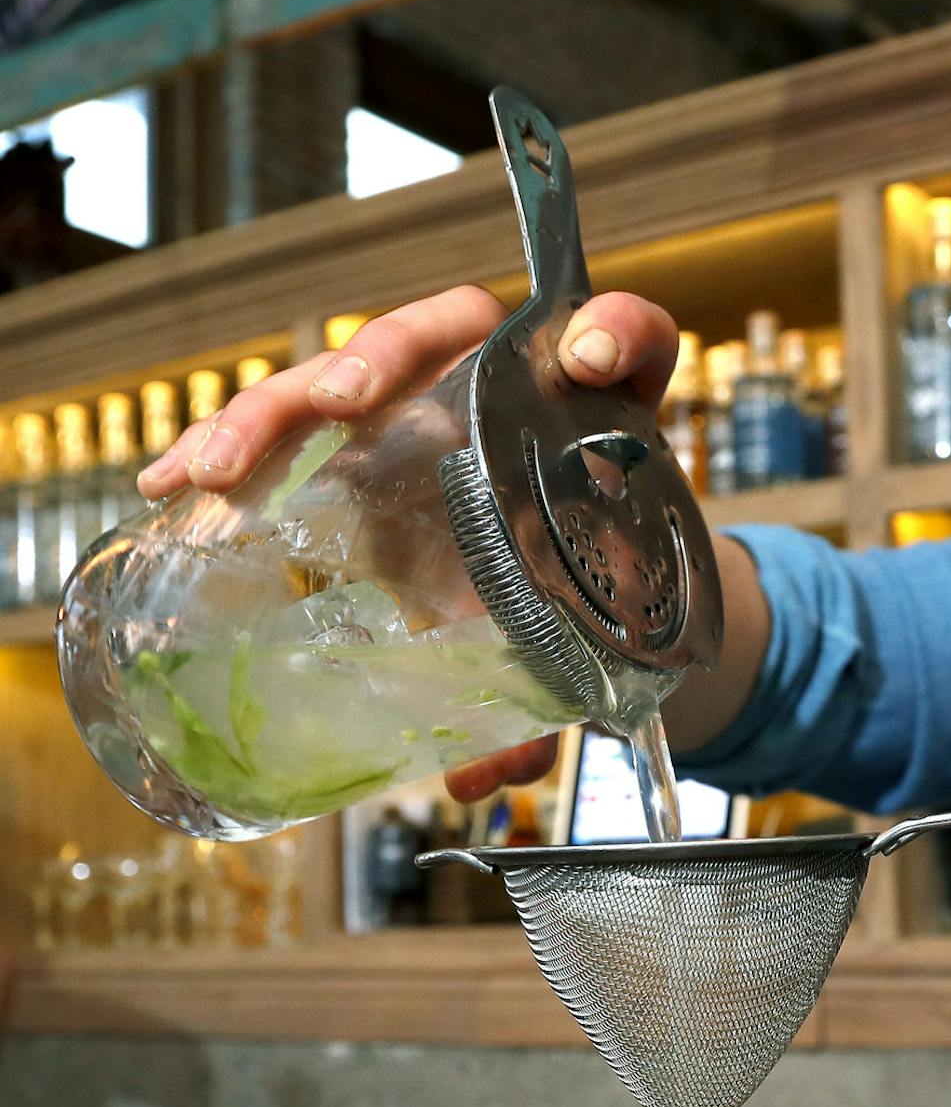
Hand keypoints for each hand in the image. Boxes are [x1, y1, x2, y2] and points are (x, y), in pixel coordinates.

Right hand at [139, 285, 687, 800]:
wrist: (558, 586)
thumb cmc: (579, 579)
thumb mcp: (587, 630)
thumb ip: (566, 690)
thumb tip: (498, 773)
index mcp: (577, 416)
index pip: (621, 338)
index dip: (616, 333)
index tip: (594, 357)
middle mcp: (492, 388)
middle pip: (437, 335)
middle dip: (377, 359)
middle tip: (341, 403)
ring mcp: (413, 405)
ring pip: (339, 375)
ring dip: (270, 411)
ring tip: (217, 463)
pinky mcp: (351, 441)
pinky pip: (284, 425)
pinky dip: (224, 443)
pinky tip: (173, 481)